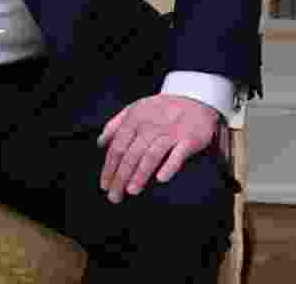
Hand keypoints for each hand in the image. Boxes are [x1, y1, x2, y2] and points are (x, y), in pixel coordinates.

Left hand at [97, 94, 218, 203]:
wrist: (195, 99)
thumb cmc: (162, 109)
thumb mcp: (136, 109)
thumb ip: (116, 124)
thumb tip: (100, 142)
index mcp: (134, 120)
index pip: (117, 147)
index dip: (109, 167)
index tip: (104, 185)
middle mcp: (150, 126)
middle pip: (131, 155)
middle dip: (120, 177)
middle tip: (115, 196)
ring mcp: (170, 133)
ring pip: (151, 156)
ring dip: (140, 174)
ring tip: (132, 190)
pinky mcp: (188, 139)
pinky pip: (178, 155)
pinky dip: (169, 167)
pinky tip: (161, 179)